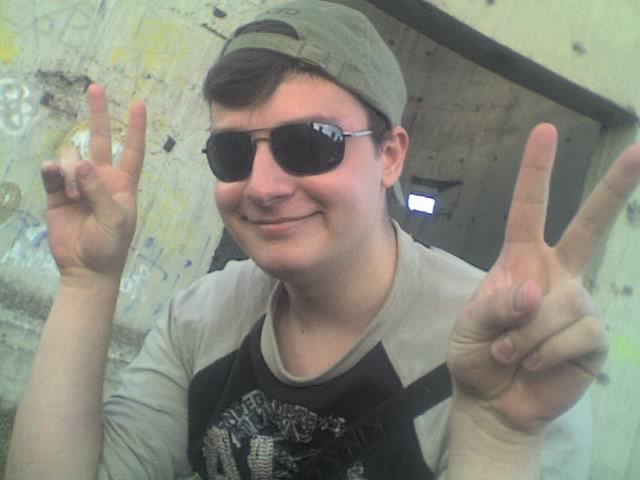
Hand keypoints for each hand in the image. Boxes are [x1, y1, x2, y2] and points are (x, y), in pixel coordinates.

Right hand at [41, 84, 145, 279]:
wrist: (85, 268)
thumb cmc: (110, 244)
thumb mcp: (115, 219)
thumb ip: (99, 190)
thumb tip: (81, 163)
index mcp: (123, 184)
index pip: (133, 150)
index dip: (136, 128)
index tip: (139, 104)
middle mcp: (101, 178)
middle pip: (101, 139)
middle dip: (99, 114)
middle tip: (96, 87)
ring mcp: (78, 184)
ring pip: (72, 156)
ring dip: (71, 169)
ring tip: (73, 196)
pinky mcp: (57, 193)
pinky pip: (53, 173)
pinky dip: (53, 172)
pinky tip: (55, 178)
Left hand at [448, 123, 639, 432]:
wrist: (493, 401)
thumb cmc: (477, 356)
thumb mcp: (468, 327)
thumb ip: (494, 305)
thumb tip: (536, 292)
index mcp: (521, 261)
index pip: (529, 209)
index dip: (536, 172)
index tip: (546, 130)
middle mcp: (556, 274)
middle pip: (590, 226)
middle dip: (615, 188)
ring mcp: (579, 304)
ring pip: (565, 302)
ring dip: (528, 335)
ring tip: (511, 353)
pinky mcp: (594, 339)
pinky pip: (577, 334)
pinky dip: (545, 353)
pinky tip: (533, 364)